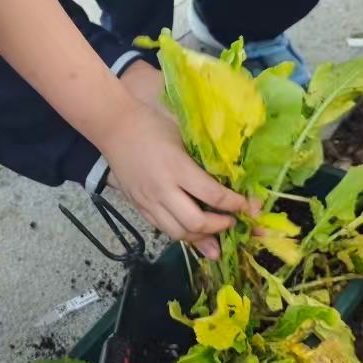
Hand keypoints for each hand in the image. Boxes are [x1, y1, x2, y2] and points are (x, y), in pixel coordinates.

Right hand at [102, 70, 247, 259]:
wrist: (114, 127)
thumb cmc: (152, 124)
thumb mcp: (183, 134)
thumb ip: (204, 155)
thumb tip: (230, 170)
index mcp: (177, 167)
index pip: (213, 195)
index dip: (235, 205)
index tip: (248, 206)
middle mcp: (162, 190)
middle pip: (196, 223)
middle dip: (220, 226)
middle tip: (232, 221)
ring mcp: (148, 201)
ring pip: (178, 233)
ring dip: (201, 238)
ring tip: (215, 235)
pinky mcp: (138, 206)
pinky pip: (162, 229)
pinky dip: (181, 234)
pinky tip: (193, 234)